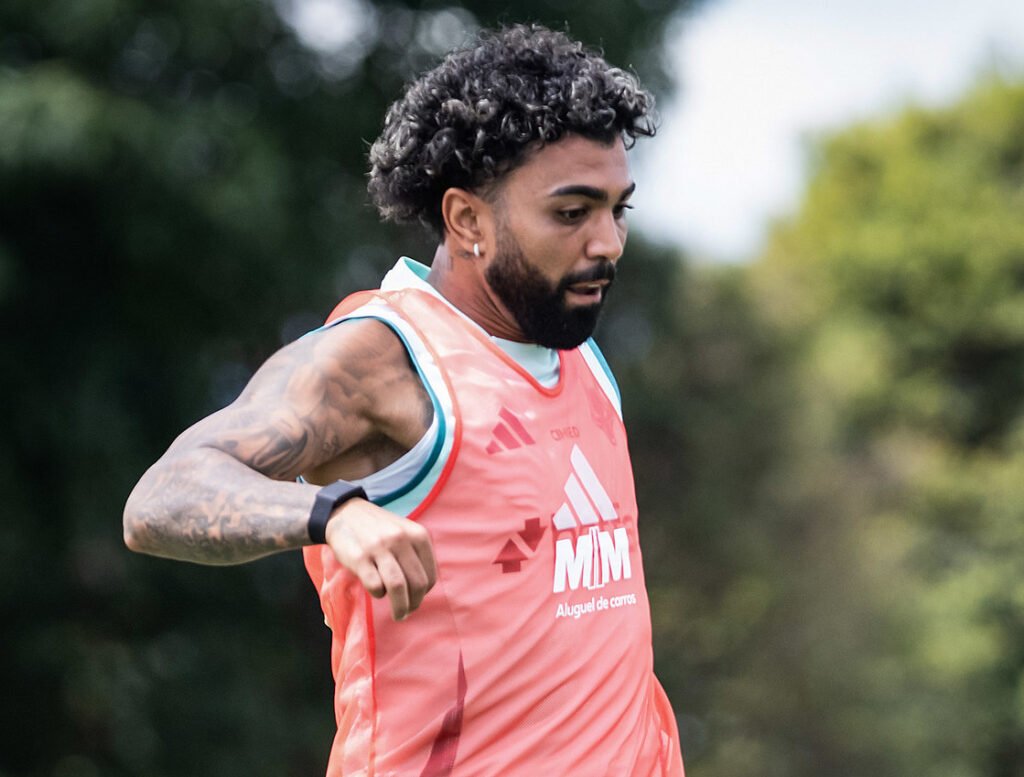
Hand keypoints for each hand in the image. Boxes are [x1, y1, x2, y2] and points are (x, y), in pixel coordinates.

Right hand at [324, 499, 437, 620]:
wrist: (344, 513)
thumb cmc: (378, 530)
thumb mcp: (404, 532)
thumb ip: (415, 555)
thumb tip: (422, 591)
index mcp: (418, 535)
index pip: (430, 575)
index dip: (424, 593)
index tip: (416, 598)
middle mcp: (401, 539)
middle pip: (417, 584)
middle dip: (414, 604)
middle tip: (407, 611)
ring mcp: (379, 547)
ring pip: (398, 588)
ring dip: (400, 607)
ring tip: (398, 615)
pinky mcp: (359, 557)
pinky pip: (375, 586)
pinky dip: (379, 594)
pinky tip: (376, 591)